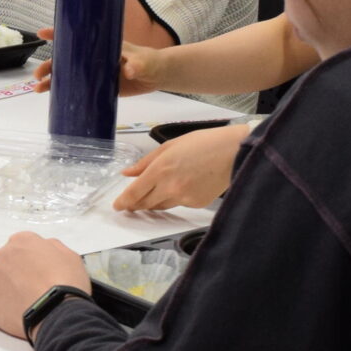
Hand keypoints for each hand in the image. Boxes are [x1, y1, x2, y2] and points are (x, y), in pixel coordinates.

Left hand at [0, 232, 90, 339]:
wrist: (57, 310)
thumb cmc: (67, 282)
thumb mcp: (70, 256)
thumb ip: (52, 248)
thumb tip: (43, 249)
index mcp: (22, 241)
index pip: (22, 246)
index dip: (31, 261)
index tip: (38, 273)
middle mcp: (1, 254)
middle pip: (5, 261)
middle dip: (15, 273)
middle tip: (31, 290)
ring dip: (2, 288)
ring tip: (20, 305)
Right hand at [30, 27, 164, 96]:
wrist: (158, 75)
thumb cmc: (151, 61)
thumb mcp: (144, 60)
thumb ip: (137, 64)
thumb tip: (128, 70)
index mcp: (102, 44)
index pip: (77, 35)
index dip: (59, 33)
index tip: (43, 33)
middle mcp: (94, 56)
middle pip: (66, 58)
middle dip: (49, 64)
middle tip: (38, 75)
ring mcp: (95, 71)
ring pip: (69, 74)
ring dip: (53, 80)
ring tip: (39, 89)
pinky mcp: (100, 86)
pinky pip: (79, 88)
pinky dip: (66, 93)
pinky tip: (54, 99)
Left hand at [114, 124, 249, 211]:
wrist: (234, 152)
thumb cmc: (204, 143)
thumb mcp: (169, 146)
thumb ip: (145, 162)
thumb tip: (127, 173)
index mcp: (160, 170)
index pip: (134, 193)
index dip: (123, 202)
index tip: (117, 206)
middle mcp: (170, 187)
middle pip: (145, 204)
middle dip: (135, 204)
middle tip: (130, 203)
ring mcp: (183, 198)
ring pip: (160, 206)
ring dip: (152, 202)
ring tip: (152, 194)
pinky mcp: (195, 204)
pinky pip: (177, 204)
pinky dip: (173, 198)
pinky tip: (180, 186)